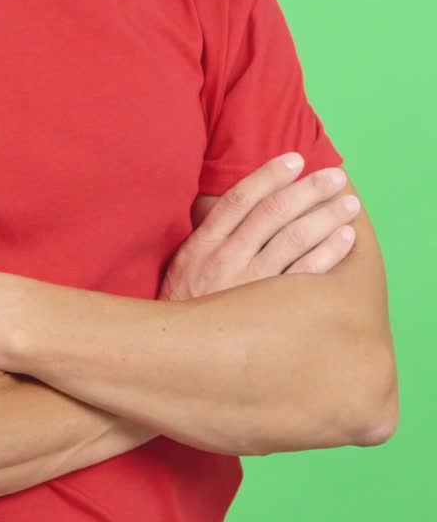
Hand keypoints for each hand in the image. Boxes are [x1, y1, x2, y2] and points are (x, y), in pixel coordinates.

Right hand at [158, 154, 360, 300]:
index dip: (268, 175)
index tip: (296, 159)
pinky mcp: (268, 316)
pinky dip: (328, 254)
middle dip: (307, 191)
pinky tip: (345, 240)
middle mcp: (225, 262)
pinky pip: (305, 279)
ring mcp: (248, 289)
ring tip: (348, 205)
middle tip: (335, 177)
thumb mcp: (184, 265)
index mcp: (202, 245)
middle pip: (272, 215)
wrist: (173, 361)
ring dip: (325, 218)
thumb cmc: (186, 308)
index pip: (239, 199)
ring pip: (292, 242)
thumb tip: (240, 201)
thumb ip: (210, 234)